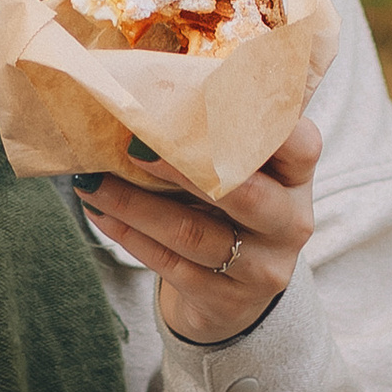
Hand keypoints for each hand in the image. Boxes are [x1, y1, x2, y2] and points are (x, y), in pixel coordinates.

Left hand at [78, 116, 320, 346]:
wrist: (235, 291)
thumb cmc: (228, 205)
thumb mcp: (241, 169)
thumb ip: (216, 134)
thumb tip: (144, 90)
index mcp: (298, 175)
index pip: (300, 143)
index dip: (254, 124)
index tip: (200, 102)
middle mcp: (291, 222)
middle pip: (243, 192)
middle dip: (181, 165)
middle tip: (132, 143)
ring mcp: (263, 268)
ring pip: (192, 233)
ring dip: (134, 204)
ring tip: (91, 183)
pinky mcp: (227, 301)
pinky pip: (170, 265)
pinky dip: (128, 235)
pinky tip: (100, 213)